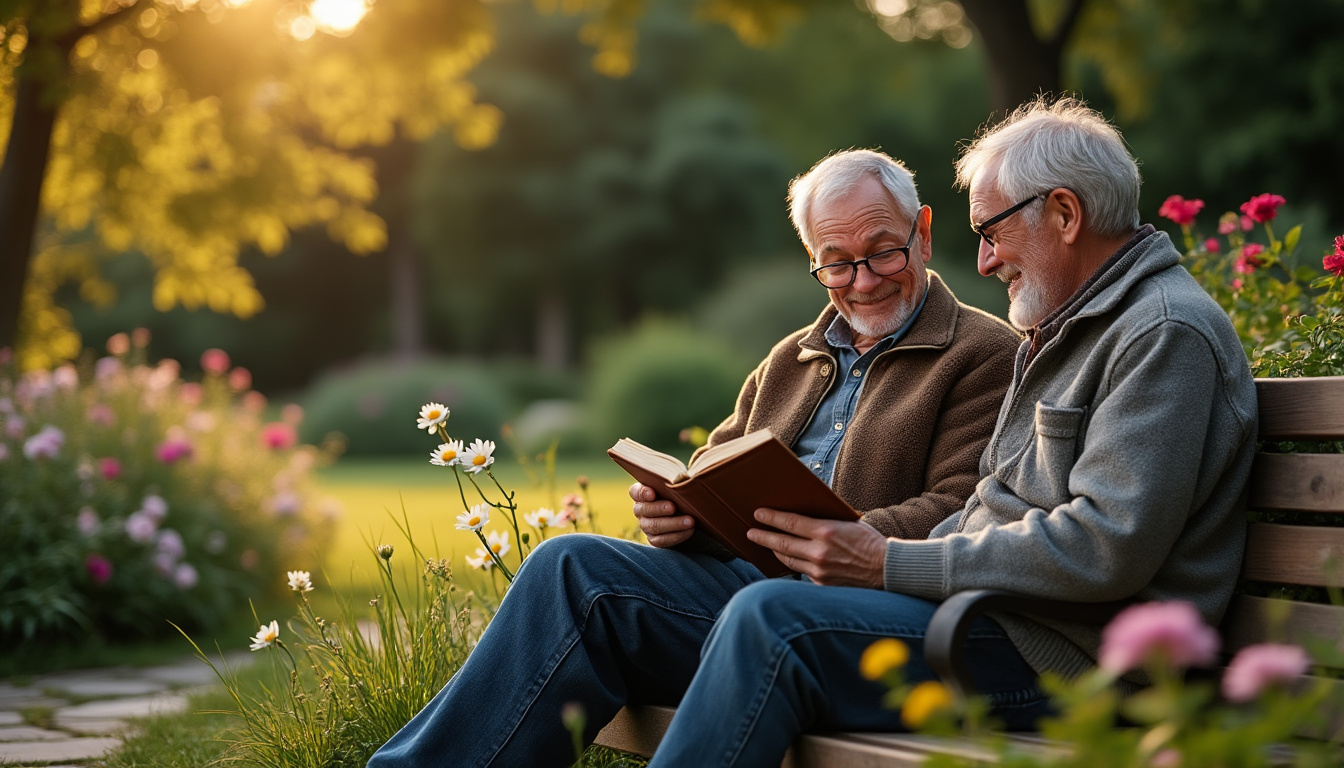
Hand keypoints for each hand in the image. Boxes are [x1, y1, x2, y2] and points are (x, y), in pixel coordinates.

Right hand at [630, 483, 695, 547]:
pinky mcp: (654, 539)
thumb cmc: (677, 493)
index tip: (652, 493)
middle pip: (645, 510)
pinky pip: (662, 540)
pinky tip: (689, 530)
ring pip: (655, 526)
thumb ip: (674, 480)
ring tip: (690, 521)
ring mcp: (646, 526)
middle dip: (659, 508)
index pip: (636, 492)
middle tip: (673, 507)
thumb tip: (684, 478)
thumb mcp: (675, 484)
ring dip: (673, 524)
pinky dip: (677, 536)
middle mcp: (640, 510)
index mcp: (641, 494)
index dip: (643, 493)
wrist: (684, 512)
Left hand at [746, 508, 887, 587]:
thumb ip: (824, 521)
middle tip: (750, 532)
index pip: (789, 523)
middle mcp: (819, 552)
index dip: (771, 518)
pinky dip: (794, 564)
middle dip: (763, 537)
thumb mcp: (847, 523)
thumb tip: (800, 516)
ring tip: (765, 544)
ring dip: (775, 551)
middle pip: (782, 543)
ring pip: (788, 560)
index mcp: (826, 532)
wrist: (887, 569)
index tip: (757, 514)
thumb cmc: (869, 541)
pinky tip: (786, 558)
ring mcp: (819, 571)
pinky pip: (801, 572)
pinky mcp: (822, 585)